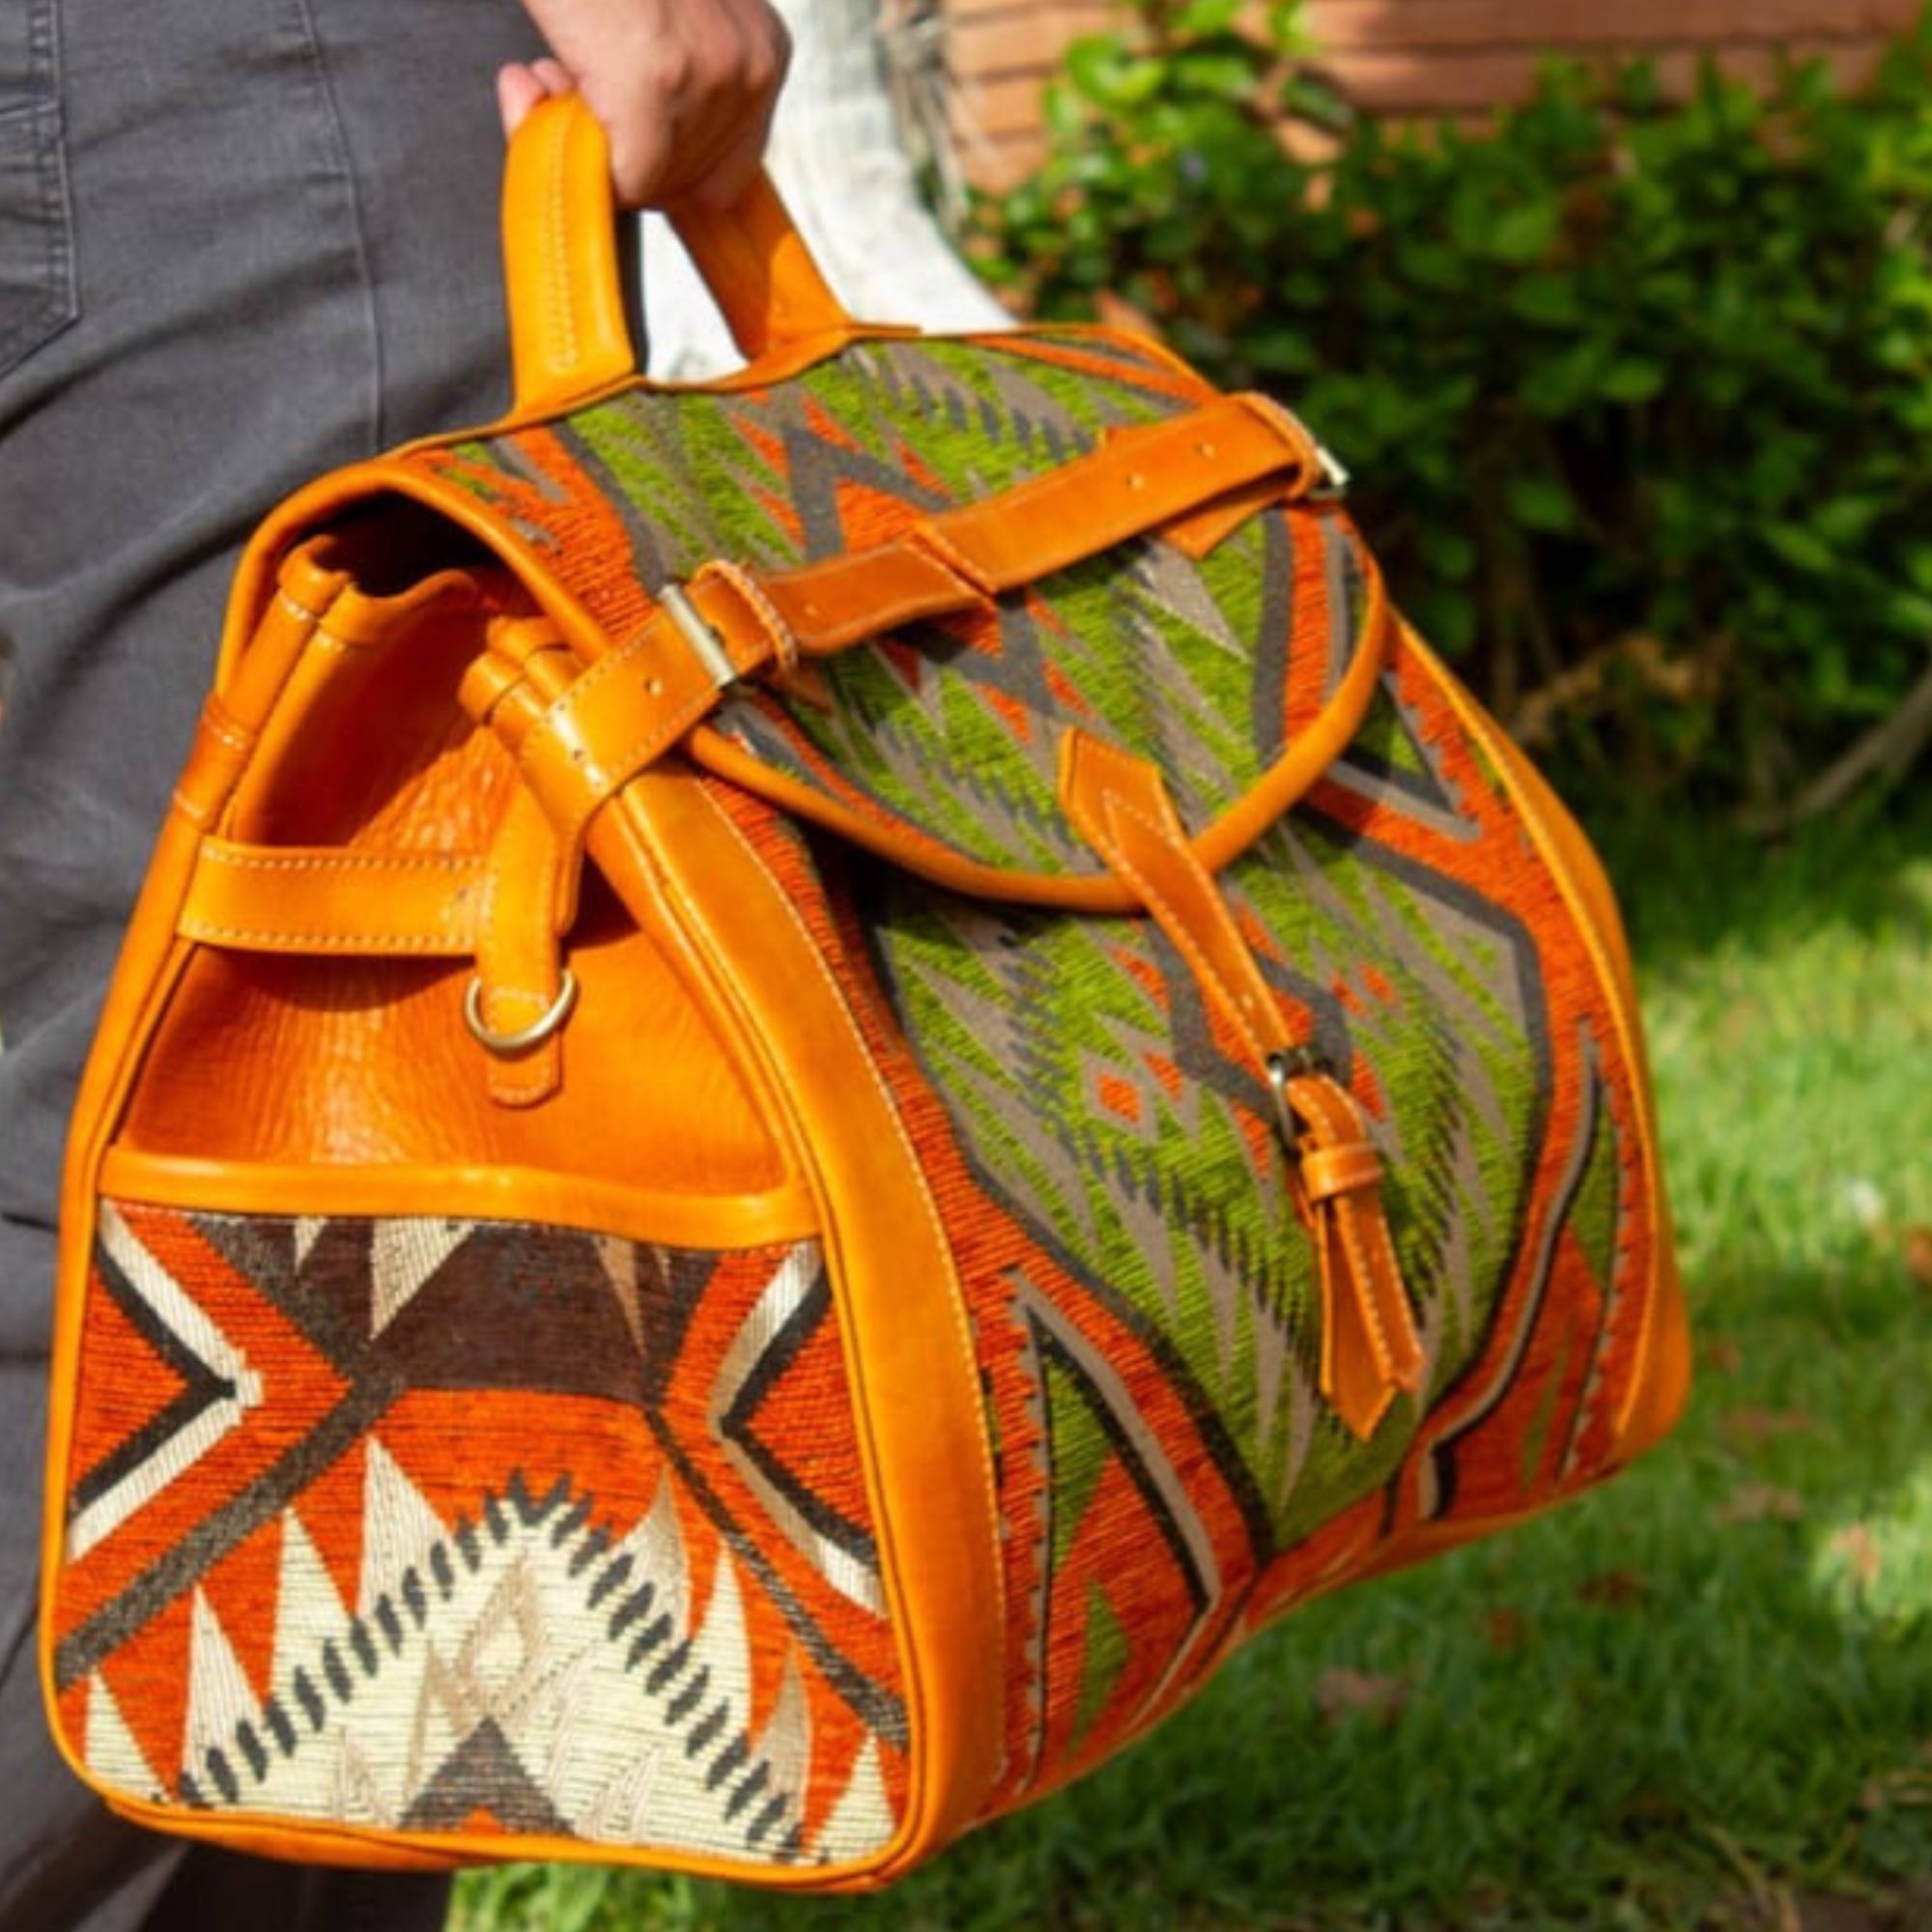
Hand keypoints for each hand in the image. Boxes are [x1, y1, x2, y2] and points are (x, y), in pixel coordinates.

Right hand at [500, 0, 789, 208]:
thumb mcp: (668, 19)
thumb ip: (673, 84)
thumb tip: (628, 159)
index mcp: (764, 51)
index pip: (726, 173)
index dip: (659, 166)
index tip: (608, 128)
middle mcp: (752, 67)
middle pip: (685, 184)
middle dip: (617, 148)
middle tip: (561, 82)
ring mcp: (709, 78)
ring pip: (648, 181)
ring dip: (581, 136)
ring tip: (549, 66)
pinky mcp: (654, 84)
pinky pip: (620, 177)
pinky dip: (560, 149)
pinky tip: (526, 86)